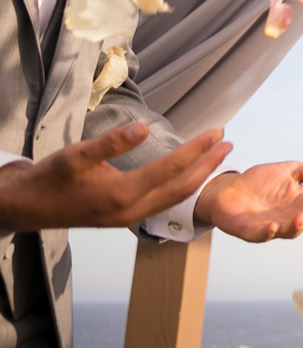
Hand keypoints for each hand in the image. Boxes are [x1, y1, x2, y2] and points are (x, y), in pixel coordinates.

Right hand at [0, 124, 230, 233]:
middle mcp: (131, 211)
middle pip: (183, 187)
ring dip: (199, 176)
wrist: (28, 208)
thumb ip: (111, 143)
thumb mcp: (76, 155)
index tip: (218, 131)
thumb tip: (143, 128)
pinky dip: (182, 187)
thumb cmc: (50, 179)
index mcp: (122, 194)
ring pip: (175, 198)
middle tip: (228, 143)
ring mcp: (129, 219)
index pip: (172, 168)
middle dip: (209, 165)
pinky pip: (163, 203)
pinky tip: (189, 175)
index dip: (198, 148)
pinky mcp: (125, 219)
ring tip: (216, 156)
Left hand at [195, 161, 302, 242]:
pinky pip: (263, 236)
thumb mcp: (291, 170)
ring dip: (297, 226)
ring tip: (301, 216)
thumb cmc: (263, 181)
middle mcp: (292, 217)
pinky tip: (272, 226)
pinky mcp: (253, 232)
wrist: (229, 187)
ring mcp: (274, 226)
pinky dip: (268, 233)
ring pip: (291, 232)